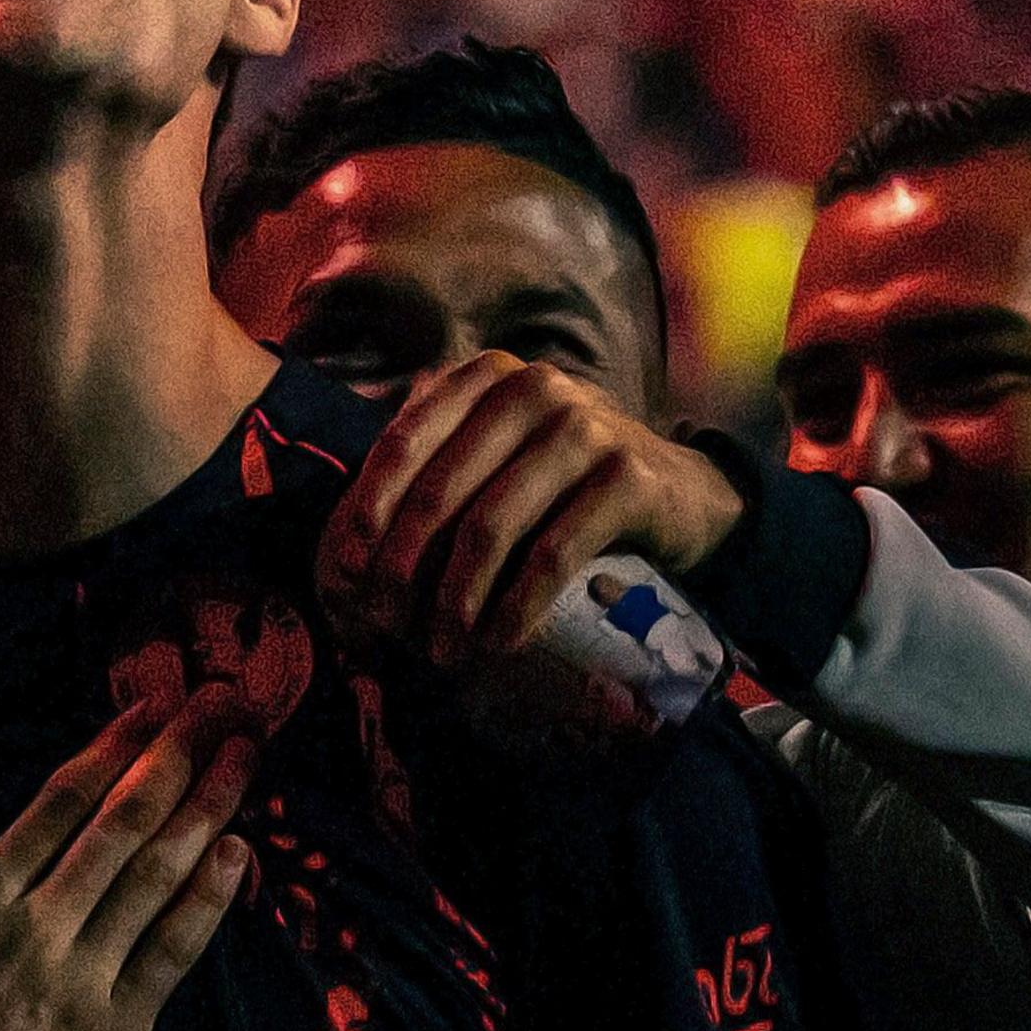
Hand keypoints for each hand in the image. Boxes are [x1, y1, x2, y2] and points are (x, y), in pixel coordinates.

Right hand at [0, 690, 256, 1030]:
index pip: (59, 802)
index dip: (113, 746)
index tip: (152, 703)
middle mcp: (36, 924)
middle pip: (123, 822)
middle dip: (178, 754)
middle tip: (224, 701)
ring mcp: (81, 979)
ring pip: (157, 875)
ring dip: (208, 807)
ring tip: (249, 754)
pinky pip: (172, 954)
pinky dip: (209, 901)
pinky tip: (241, 853)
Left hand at [318, 352, 743, 670]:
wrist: (684, 494)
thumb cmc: (566, 484)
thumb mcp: (500, 456)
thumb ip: (435, 469)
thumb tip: (345, 552)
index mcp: (485, 378)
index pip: (400, 445)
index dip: (365, 516)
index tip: (348, 581)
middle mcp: (531, 388)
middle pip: (439, 494)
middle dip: (403, 573)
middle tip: (388, 632)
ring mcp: (585, 427)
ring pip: (490, 528)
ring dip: (455, 604)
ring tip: (442, 653)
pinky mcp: (627, 476)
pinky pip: (551, 555)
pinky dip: (515, 608)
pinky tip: (497, 644)